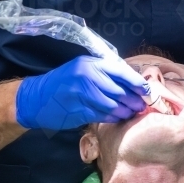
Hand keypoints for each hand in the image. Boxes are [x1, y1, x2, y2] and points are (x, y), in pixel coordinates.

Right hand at [15, 55, 148, 130]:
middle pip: (119, 91)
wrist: (36, 97)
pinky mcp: (78, 112)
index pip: (121, 72)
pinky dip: (113, 118)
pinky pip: (102, 116)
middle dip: (134, 100)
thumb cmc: (64, 81)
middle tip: (143, 105)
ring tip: (133, 113)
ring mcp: (81, 96)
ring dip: (126, 111)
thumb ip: (104, 72)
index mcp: (90, 64)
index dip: (137, 82)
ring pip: (112, 106)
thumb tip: (132, 81)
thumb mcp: (82, 68)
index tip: (147, 90)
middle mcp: (87, 78)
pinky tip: (119, 118)